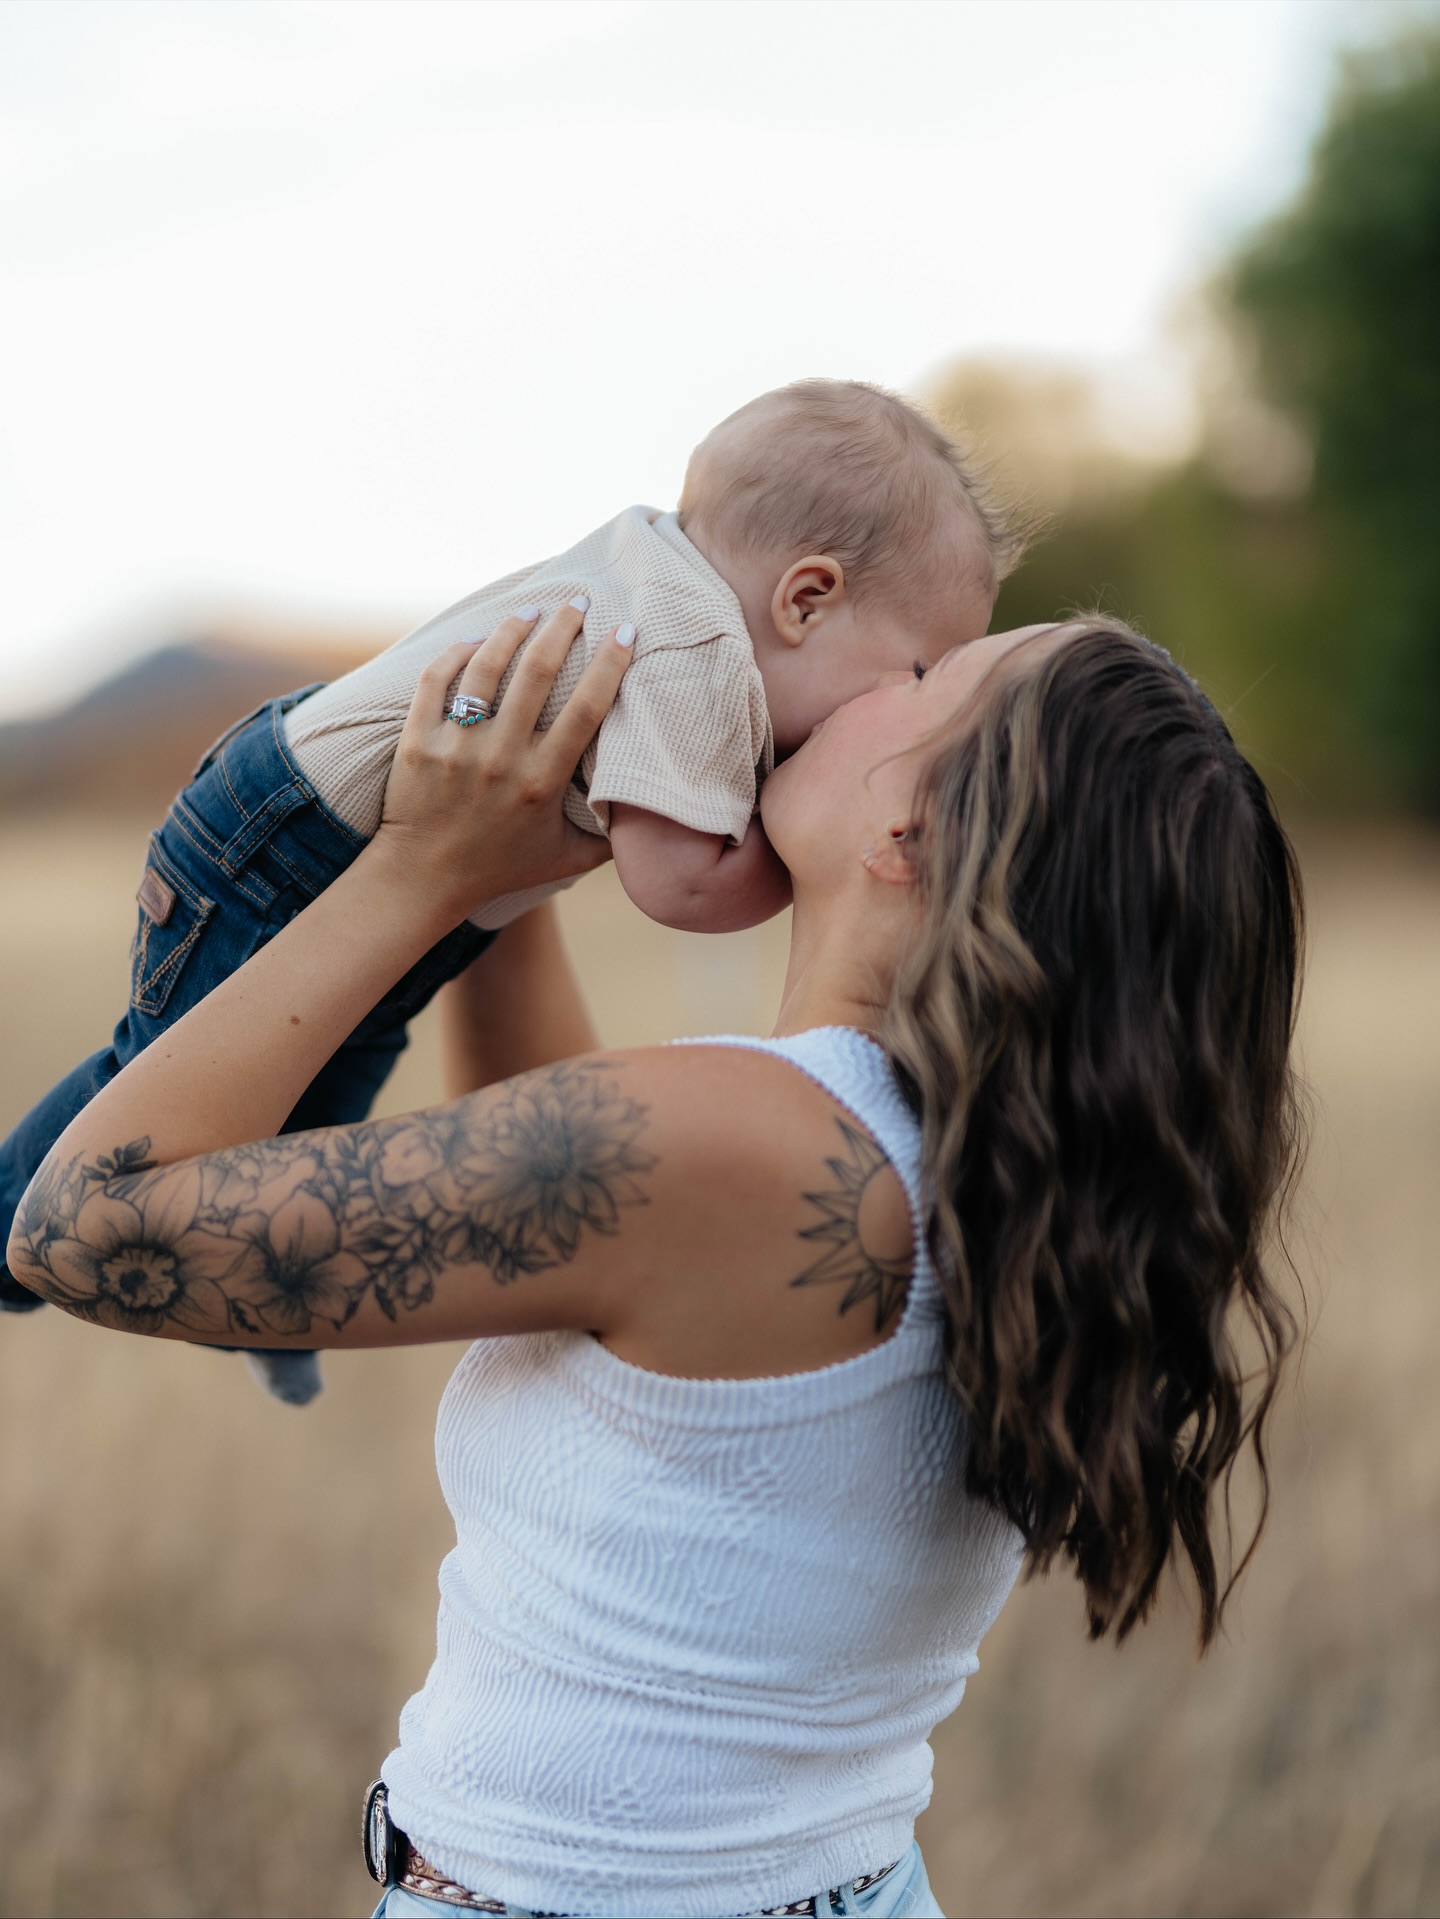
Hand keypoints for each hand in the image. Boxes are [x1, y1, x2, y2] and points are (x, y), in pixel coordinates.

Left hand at [376, 600, 632, 923]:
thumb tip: (656, 815)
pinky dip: (457, 652)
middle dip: (563, 628)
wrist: (423, 879)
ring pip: (486, 667)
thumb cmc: (500, 867)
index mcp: (541, 782)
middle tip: (578, 601)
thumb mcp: (565, 859)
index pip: (585, 710)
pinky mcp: (418, 741)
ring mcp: (456, 747)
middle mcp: (501, 759)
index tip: (626, 631)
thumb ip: (610, 839)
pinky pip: (436, 680)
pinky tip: (478, 640)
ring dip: (512, 629)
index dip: (610, 665)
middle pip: (536, 673)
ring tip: (532, 611)